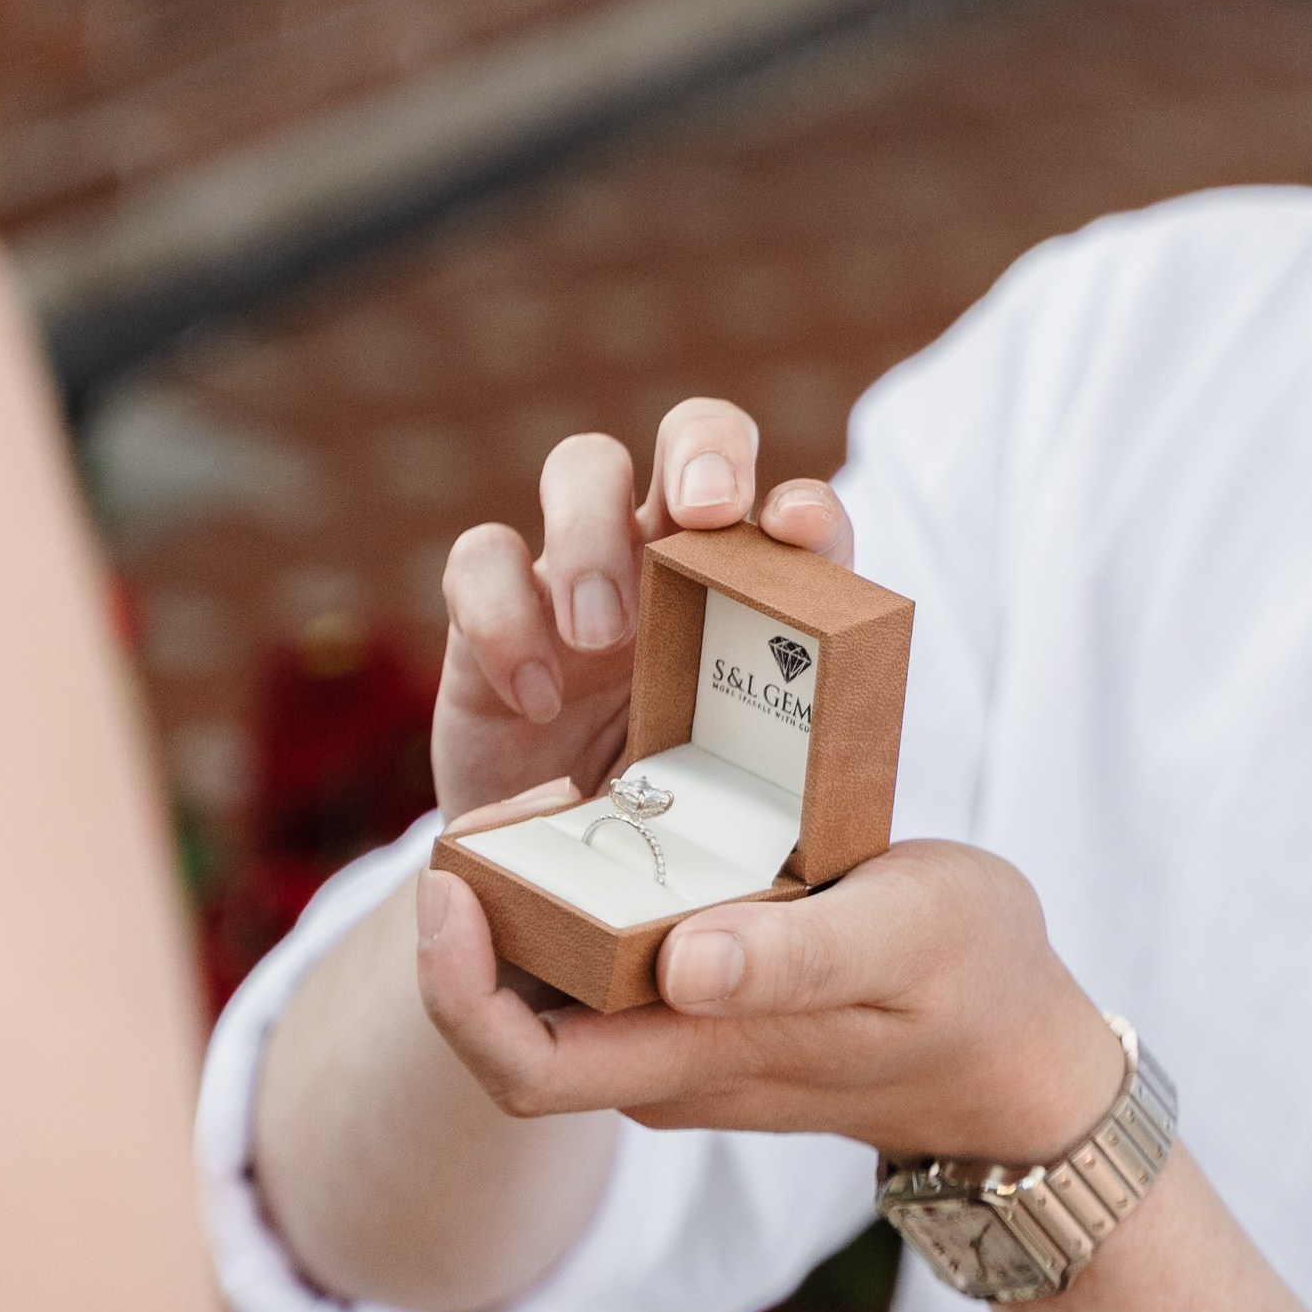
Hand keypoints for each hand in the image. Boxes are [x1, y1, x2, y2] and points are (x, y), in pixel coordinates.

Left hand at [416, 827, 1127, 1163]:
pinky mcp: (697, 1007)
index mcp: (694, 1059)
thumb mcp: (906, 937)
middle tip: (516, 802)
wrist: (1016, 1050)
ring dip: (520, 898)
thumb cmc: (970, 979)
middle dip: (471, 920)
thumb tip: (685, 964)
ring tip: (559, 793)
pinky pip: (595, 963)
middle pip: (506, 1021)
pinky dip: (574, 893)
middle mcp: (660, 1065)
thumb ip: (797, 956)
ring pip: (545, 989)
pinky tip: (613, 816)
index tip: (454, 875)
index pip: (518, 1063)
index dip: (455, 983)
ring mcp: (676, 1040)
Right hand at [432, 395, 850, 826]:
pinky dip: (503, 616)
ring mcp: (577, 571)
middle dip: (706, 450)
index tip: (801, 532)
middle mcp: (671, 557)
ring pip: (584, 464)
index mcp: (755, 595)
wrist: (554, 876)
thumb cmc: (671, 828)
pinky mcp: (487, 606)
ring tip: (602, 637)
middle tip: (705, 509)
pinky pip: (482, 555)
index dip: (806, 509)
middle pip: (696, 435)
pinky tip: (536, 699)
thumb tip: (830, 812)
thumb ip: (782, 787)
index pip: (798, 518)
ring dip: (593, 533)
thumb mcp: (738, 808)